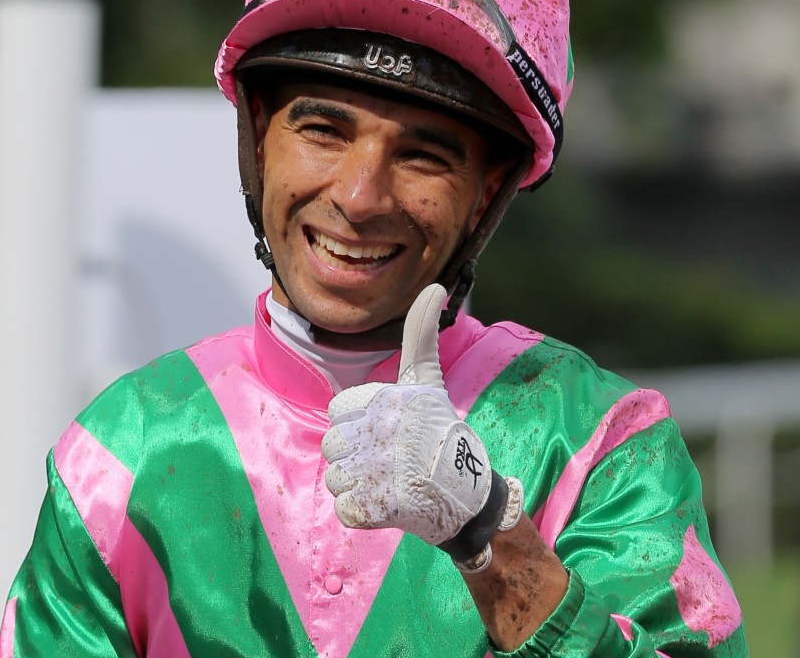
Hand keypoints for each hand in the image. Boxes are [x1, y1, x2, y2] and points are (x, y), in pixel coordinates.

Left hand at [321, 284, 508, 563]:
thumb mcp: (427, 380)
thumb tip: (434, 285)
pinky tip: (389, 503)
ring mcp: (377, 473)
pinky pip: (345, 510)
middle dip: (355, 457)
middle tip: (391, 460)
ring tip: (390, 481)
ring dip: (358, 485)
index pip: (336, 412)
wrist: (467, 495)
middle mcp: (380, 434)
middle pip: (331, 447)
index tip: (388, 430)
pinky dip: (363, 513)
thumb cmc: (440, 432)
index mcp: (386, 400)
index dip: (357, 423)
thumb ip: (421, 333)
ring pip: (335, 479)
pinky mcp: (375, 507)